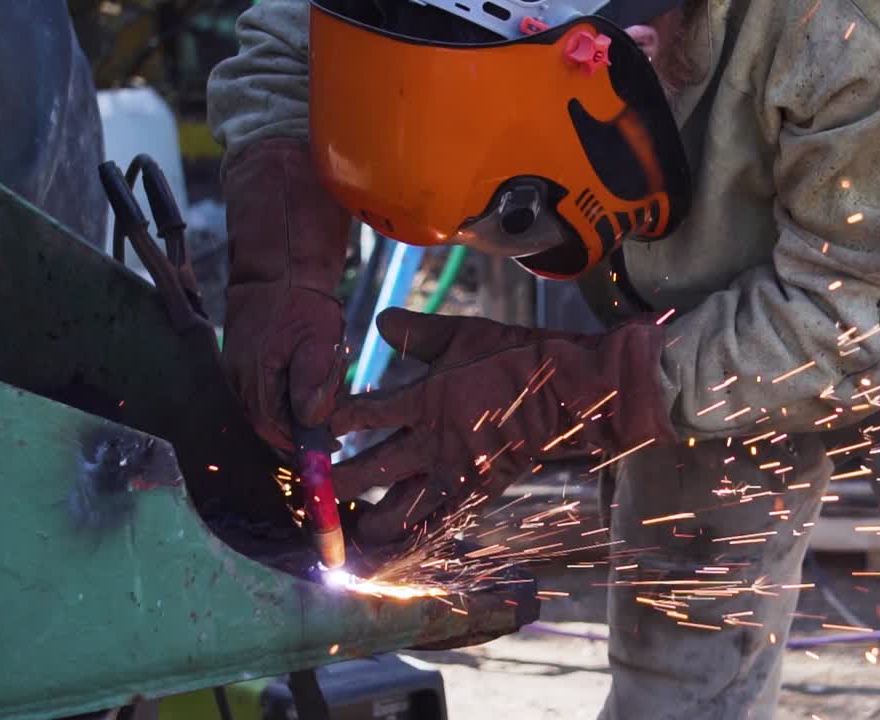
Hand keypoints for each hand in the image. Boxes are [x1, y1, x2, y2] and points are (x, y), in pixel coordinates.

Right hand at [220, 139, 350, 448]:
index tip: (331, 447)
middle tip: (333, 433)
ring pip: (265, 412)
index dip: (303, 444)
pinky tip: (309, 392)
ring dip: (294, 416)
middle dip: (301, 432)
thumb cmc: (302, 303)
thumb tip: (313, 422)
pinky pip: (262, 395)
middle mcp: (237, 381)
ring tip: (325, 406)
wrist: (279, 270)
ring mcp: (235, 374)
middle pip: (267, 426)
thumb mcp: (318, 340)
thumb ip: (314, 382)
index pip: (274, 430)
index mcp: (255, 378)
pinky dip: (286, 400)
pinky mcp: (240, 367)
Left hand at [328, 309, 676, 543]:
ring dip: (369, 523)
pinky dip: (415, 539)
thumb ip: (418, 333)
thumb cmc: (518, 356)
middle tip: (312, 494)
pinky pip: (440, 523)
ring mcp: (457, 471)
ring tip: (348, 532)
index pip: (361, 414)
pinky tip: (396, 550)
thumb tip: (380, 319)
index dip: (330, 424)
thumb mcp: (464, 335)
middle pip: (369, 471)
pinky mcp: (480, 491)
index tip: (308, 430)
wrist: (571, 389)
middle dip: (336, 486)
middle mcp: (434, 441)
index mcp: (425, 398)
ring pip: (399, 511)